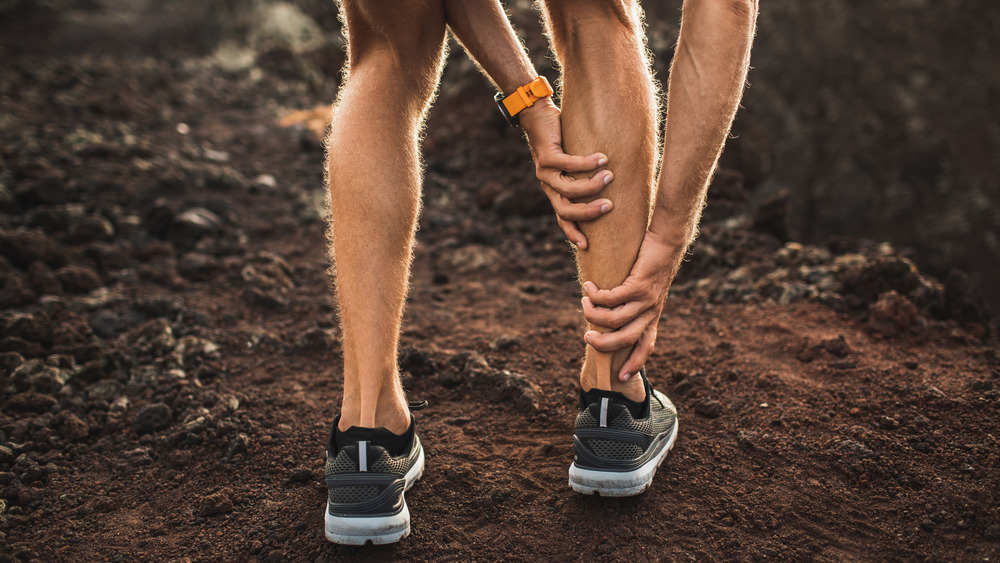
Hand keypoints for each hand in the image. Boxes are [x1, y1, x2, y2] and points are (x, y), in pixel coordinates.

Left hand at [519, 100, 613, 248]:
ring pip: (568, 189)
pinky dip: (587, 163)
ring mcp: (544, 172)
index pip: (562, 218)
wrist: (537, 115)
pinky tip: (602, 159)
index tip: (586, 246)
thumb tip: (613, 183)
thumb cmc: (560, 139)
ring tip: (609, 176)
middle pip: (565, 210)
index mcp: (553, 191)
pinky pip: (569, 164)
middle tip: (609, 206)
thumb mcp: (571, 163)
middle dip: (588, 212)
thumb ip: (584, 176)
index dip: (572, 232)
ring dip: (591, 185)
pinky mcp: (546, 156)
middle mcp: (547, 185)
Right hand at [581, 232, 686, 379]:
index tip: (621, 376)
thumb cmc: (652, 263)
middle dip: (603, 343)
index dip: (634, 363)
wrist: (667, 242)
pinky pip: (612, 298)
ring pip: (615, 319)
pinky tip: (588, 287)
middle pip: (625, 339)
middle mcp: (651, 311)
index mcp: (653, 316)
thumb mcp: (646, 289)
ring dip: (594, 314)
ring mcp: (646, 299)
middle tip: (587, 337)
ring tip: (584, 303)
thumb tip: (607, 311)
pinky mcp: (639, 285)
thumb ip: (631, 303)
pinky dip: (596, 295)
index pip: (646, 346)